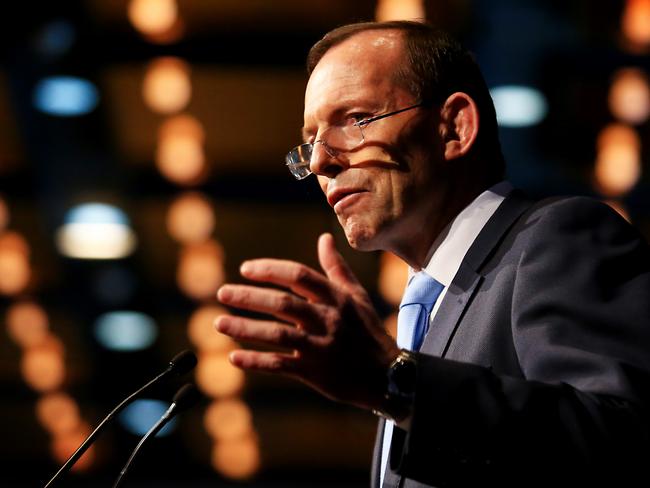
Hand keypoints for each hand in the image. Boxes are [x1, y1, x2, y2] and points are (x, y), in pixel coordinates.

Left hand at [215, 232, 399, 410]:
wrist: (388, 375)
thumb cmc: (367, 331)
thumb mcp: (355, 296)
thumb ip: (336, 268)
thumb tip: (324, 238)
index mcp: (336, 298)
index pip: (298, 276)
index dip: (270, 270)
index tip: (245, 269)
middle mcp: (327, 320)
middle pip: (283, 304)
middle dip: (250, 297)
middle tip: (222, 293)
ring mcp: (321, 347)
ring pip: (278, 335)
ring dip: (245, 329)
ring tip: (218, 324)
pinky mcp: (315, 372)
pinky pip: (281, 365)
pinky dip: (256, 362)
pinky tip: (234, 358)